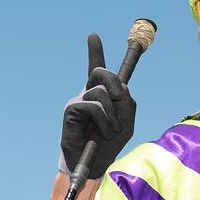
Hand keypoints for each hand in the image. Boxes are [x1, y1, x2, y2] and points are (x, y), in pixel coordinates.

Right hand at [59, 34, 135, 179]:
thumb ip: (128, 102)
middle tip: (119, 97)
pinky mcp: (71, 111)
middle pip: (100, 72)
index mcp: (102, 94)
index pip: (96, 69)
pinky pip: (92, 106)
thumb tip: (119, 88)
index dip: (95, 52)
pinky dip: (105, 120)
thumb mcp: (128, 121)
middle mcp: (87, 93)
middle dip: (113, 81)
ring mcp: (78, 101)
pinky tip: (104, 133)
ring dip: (113, 114)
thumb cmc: (111, 143)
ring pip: (100, 93)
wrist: (96, 163)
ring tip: (112, 129)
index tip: (93, 36)